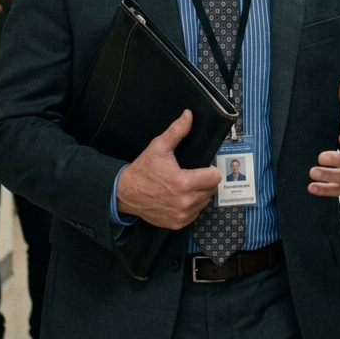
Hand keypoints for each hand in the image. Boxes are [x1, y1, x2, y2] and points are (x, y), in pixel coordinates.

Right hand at [116, 112, 221, 229]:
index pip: (215, 177)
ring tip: (185, 186)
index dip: (210, 170)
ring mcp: (181, 215)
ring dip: (199, 194)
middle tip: (191, 175)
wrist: (124, 193)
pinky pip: (195, 213)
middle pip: (211, 190)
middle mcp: (185, 202)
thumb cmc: (143, 170)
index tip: (201, 167)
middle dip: (205, 181)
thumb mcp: (158, 147)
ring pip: (204, 202)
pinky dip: (191, 206)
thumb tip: (188, 115)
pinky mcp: (177, 223)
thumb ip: (176, 131)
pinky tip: (180, 198)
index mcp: (183, 183)